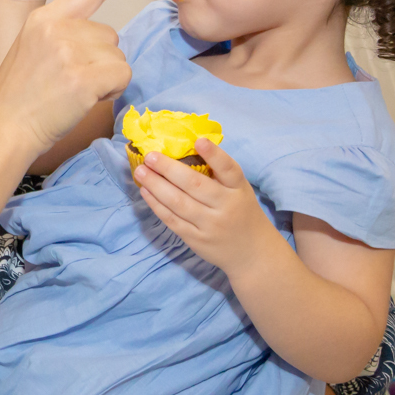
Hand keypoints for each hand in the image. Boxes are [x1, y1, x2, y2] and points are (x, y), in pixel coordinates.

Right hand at [0, 0, 138, 154]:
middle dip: (99, 60)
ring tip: (73, 92)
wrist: (3, 127)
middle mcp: (56, 27)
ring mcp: (69, 51)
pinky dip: (112, 91)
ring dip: (105, 77)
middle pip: (108, 34)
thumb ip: (61, 35)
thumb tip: (100, 38)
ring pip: (117, 55)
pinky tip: (86, 98)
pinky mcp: (84, 76)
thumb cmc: (17, 97)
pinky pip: (122, 75)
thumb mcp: (30, 50)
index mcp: (42, 17)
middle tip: (69, 81)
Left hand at [135, 138, 280, 274]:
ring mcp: (210, 225)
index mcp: (239, 190)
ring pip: (178, 202)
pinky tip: (145, 191)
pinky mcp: (196, 239)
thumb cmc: (241, 213)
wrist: (253, 254)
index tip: (199, 141)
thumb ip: (219, 175)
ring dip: (156, 185)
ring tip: (141, 171)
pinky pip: (172, 219)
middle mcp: (225, 207)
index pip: (229, 169)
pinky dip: (156, 204)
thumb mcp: (240, 192)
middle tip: (150, 156)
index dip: (214, 155)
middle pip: (195, 185)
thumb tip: (185, 149)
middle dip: (169, 168)